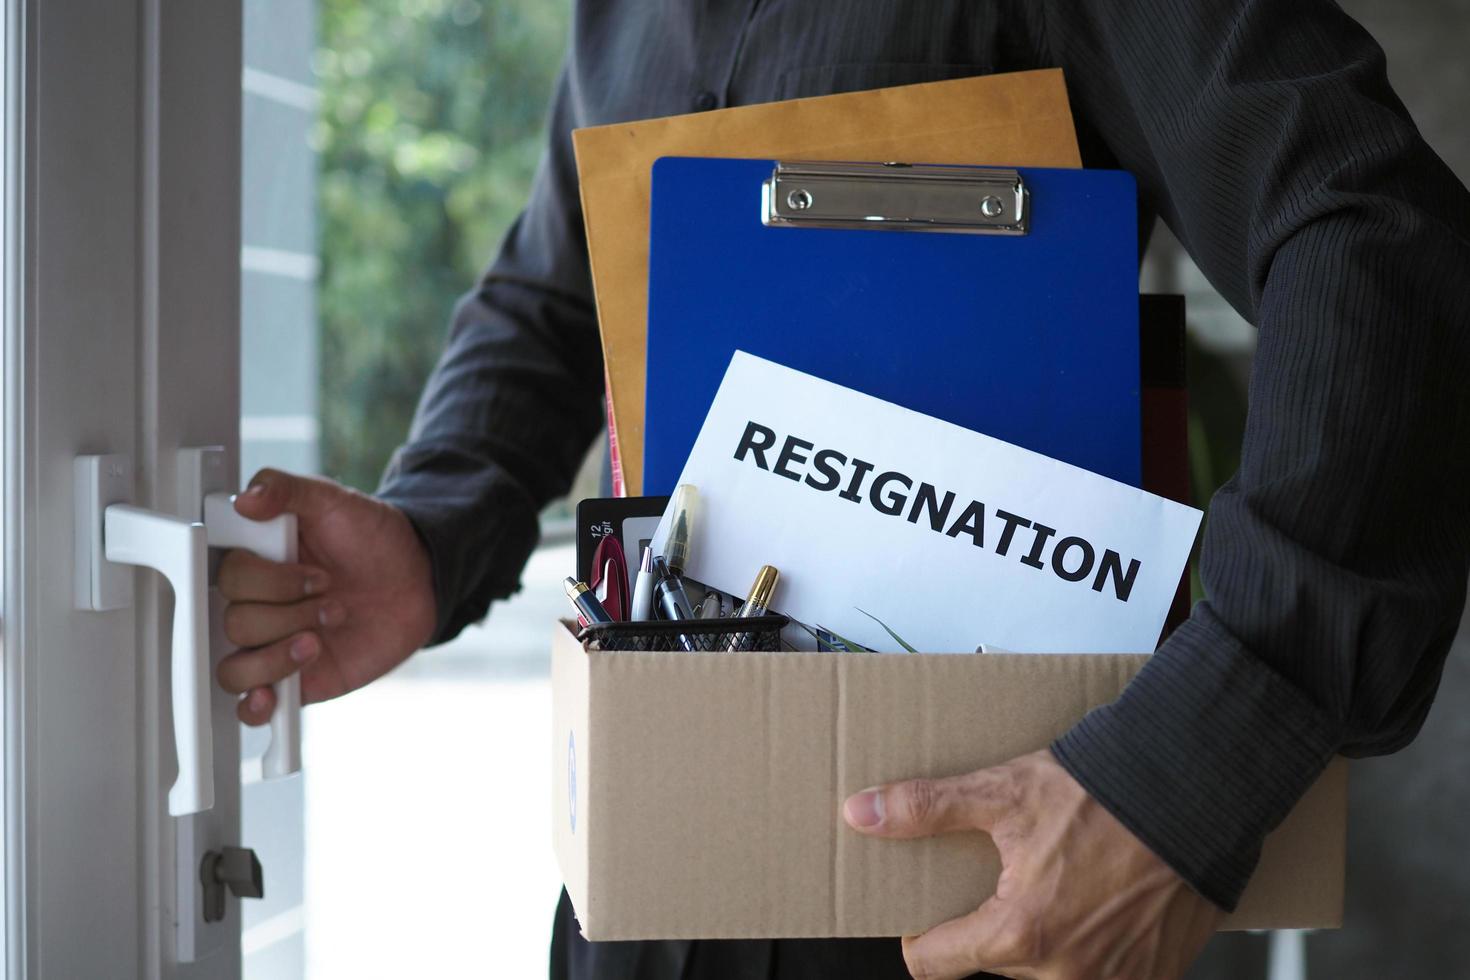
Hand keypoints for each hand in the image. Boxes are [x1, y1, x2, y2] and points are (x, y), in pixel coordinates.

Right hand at [215, 468, 436, 723]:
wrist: (418, 579)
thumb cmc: (373, 539)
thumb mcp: (334, 501)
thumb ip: (289, 491)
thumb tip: (247, 498)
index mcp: (257, 562)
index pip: (226, 576)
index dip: (266, 578)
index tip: (306, 568)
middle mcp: (258, 606)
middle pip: (233, 622)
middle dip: (289, 609)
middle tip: (330, 593)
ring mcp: (273, 645)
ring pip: (235, 668)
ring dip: (279, 654)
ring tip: (321, 636)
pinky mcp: (294, 681)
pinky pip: (252, 707)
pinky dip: (255, 706)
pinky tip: (272, 695)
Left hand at [843, 750, 1222, 979]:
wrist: (1197, 796)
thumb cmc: (1105, 795)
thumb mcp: (1003, 792)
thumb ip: (926, 809)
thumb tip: (861, 813)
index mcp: (1019, 936)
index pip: (933, 964)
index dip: (921, 936)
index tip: (925, 914)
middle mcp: (1065, 973)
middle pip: (994, 965)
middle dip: (991, 927)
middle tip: (1006, 879)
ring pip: (1047, 974)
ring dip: (1042, 939)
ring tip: (1054, 887)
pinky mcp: (1154, 978)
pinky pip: (1102, 975)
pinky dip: (1092, 948)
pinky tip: (1097, 905)